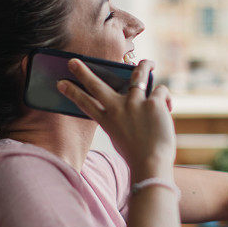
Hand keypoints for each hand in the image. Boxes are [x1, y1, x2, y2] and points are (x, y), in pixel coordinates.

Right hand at [57, 58, 175, 175]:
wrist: (151, 164)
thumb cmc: (138, 155)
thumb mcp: (120, 137)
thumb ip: (119, 120)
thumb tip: (129, 100)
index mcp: (108, 121)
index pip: (85, 104)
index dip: (72, 93)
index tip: (60, 83)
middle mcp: (118, 109)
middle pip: (97, 86)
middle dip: (83, 73)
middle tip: (73, 62)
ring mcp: (135, 103)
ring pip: (138, 74)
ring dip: (144, 65)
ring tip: (148, 63)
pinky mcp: (152, 103)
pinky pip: (160, 90)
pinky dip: (164, 98)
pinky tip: (167, 108)